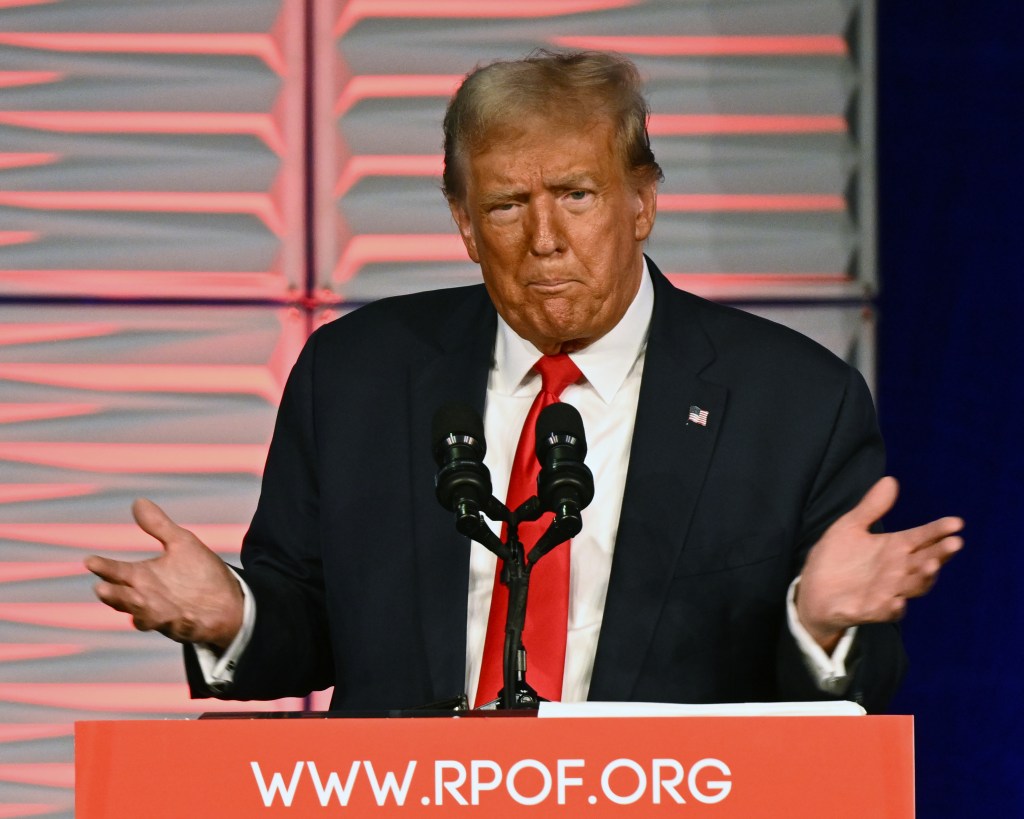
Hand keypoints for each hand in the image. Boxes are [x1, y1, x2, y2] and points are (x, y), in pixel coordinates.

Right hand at [85, 498, 243, 648]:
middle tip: (102, 587)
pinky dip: (181, 624)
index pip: (117, 572)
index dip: (103, 568)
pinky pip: (181, 628)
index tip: (90, 560)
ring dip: (140, 611)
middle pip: (123, 599)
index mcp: (144, 578)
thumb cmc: (199, 572)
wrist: (227, 599)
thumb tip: (138, 501)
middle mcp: (148, 599)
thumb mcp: (181, 544)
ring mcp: (165, 616)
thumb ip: (158, 526)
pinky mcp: (187, 628)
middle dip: (114, 595)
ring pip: (145, 617)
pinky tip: (185, 615)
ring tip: (136, 599)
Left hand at [796, 476, 963, 651]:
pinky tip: (897, 601)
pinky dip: (893, 608)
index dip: (938, 530)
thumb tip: (890, 480)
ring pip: (913, 586)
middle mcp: (896, 570)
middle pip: (926, 561)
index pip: (922, 538)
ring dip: (924, 577)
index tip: (956, 522)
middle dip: (941, 553)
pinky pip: (887, 612)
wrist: (813, 590)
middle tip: (954, 543)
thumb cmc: (837, 558)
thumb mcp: (850, 527)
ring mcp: (887, 591)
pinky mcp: (870, 610)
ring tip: (931, 565)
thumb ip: (871, 508)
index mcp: (894, 548)